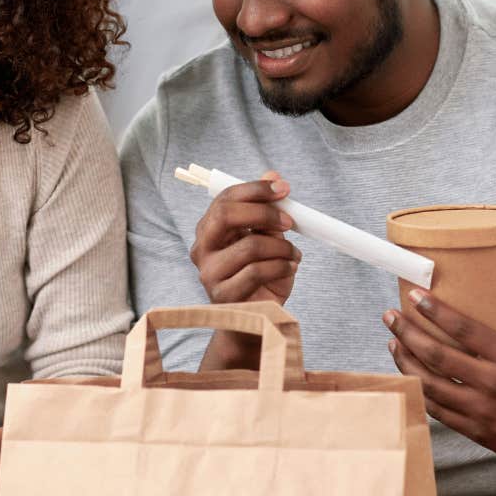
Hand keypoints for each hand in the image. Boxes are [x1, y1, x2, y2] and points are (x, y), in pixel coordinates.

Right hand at [189, 169, 300, 304]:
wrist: (253, 320)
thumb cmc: (258, 277)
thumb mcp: (266, 239)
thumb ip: (266, 210)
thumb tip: (273, 175)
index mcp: (208, 230)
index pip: (225, 199)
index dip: (256, 190)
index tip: (284, 189)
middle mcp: (201, 249)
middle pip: (226, 215)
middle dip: (264, 213)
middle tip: (288, 222)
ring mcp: (209, 273)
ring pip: (250, 246)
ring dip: (281, 248)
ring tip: (293, 255)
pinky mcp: (223, 295)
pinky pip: (257, 272)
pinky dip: (281, 266)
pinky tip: (289, 268)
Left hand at [382, 290, 495, 480]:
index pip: (465, 330)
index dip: (436, 311)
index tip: (414, 296)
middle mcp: (494, 385)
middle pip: (438, 355)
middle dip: (408, 333)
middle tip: (390, 316)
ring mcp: (483, 412)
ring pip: (431, 385)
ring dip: (406, 362)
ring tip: (393, 343)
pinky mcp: (478, 432)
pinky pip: (439, 412)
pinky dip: (420, 392)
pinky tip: (411, 376)